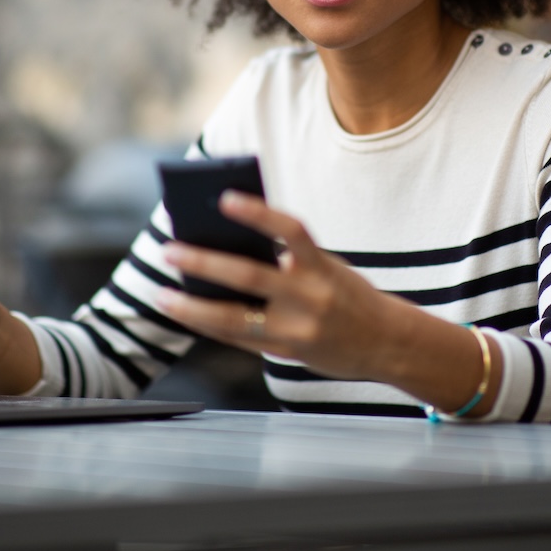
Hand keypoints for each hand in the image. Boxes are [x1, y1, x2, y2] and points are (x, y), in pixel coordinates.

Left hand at [157, 191, 417, 382]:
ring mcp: (297, 328)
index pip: (290, 231)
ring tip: (162, 294)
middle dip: (204, 262)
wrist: (388, 342)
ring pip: (233, 317)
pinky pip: (239, 338)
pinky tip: (186, 313)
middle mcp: (310, 297)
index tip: (225, 198)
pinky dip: (209, 325)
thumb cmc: (347, 294)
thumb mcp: (328, 268)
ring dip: (192, 306)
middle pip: (249, 276)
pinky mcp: (287, 352)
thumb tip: (225, 250)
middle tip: (169, 249)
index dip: (258, 213)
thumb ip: (287, 260)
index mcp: (322, 266)